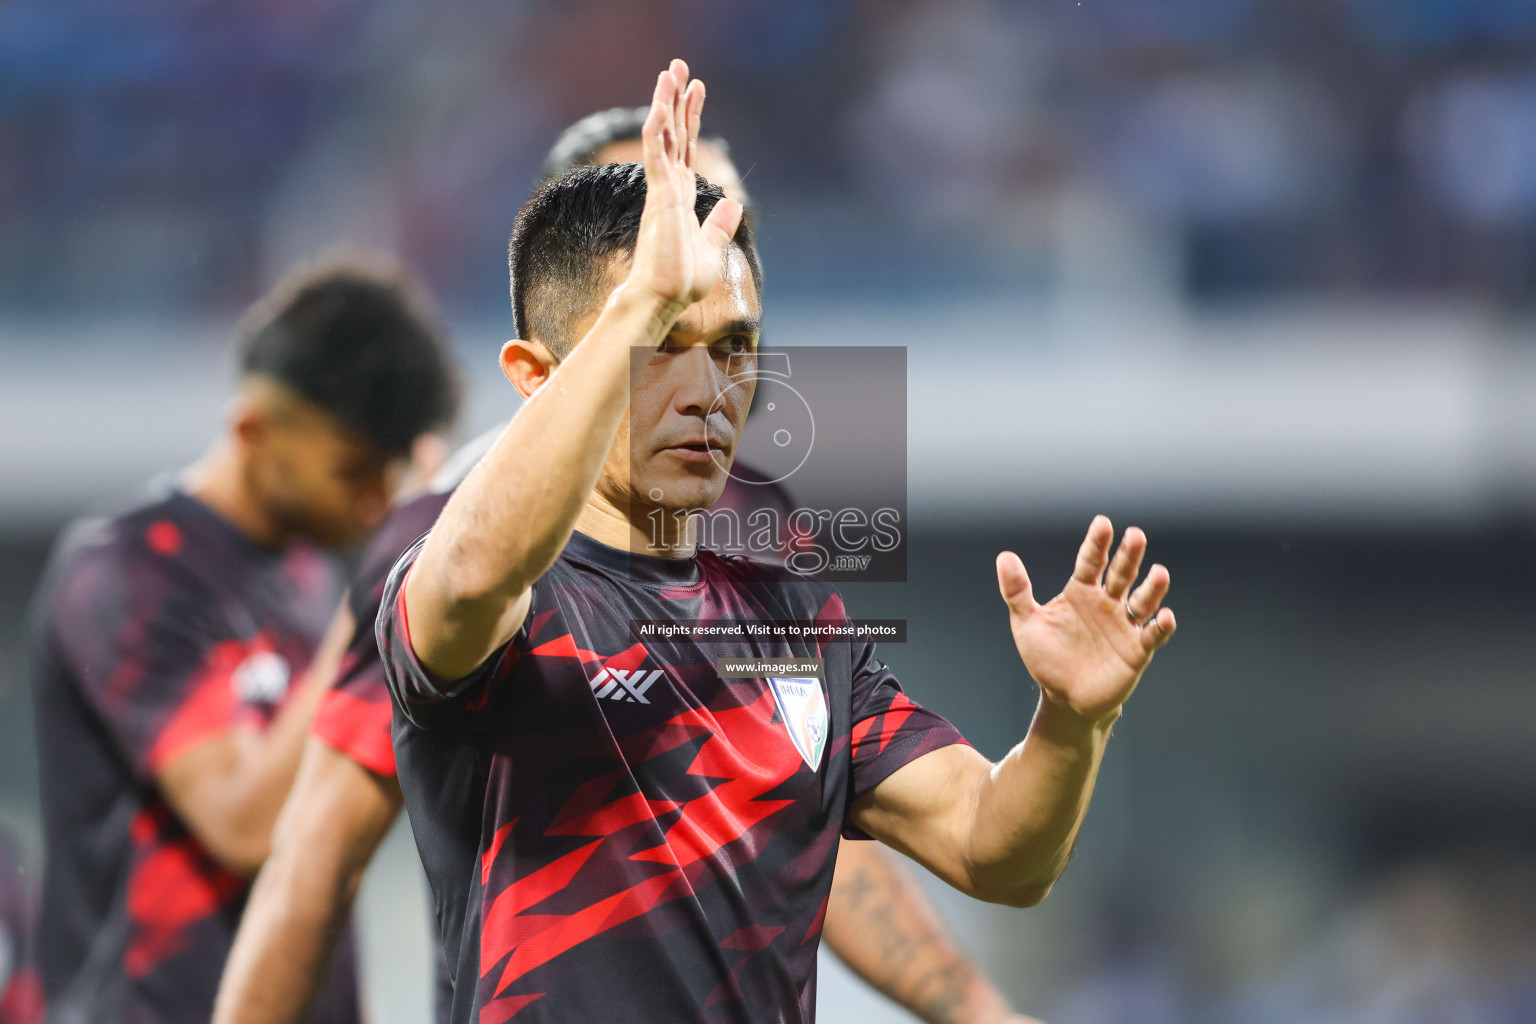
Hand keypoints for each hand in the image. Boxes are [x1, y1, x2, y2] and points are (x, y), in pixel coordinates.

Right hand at [626, 59, 743, 320]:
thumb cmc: (682, 280)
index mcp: (680, 196)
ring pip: (661, 137)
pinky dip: (657, 131)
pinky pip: (655, 157)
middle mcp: (668, 188)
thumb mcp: (711, 248)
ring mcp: (662, 191)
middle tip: (677, 65)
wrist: (666, 299)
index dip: (691, 116)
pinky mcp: (659, 199)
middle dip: (676, 98)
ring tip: (670, 71)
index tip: (696, 87)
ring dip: (665, 103)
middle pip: (672, 133)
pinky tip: (660, 106)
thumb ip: (718, 226)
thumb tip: (732, 206)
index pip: (685, 146)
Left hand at [996, 516, 1174, 722]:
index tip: (1102, 523)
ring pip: (1143, 601)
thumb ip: (1017, 591)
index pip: (1091, 562)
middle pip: (1121, 574)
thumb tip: (1004, 556)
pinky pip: (1152, 635)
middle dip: (1128, 555)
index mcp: (1081, 592)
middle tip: (1135, 535)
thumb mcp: (1027, 623)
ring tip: (1160, 573)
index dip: (1097, 544)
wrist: (1065, 697)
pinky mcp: (1137, 650)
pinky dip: (1161, 627)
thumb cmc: (1047, 657)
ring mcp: (1124, 625)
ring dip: (1152, 588)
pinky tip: (1166, 616)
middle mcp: (1107, 603)